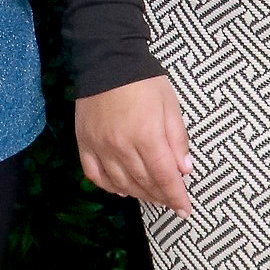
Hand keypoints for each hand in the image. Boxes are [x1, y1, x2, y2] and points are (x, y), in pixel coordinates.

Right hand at [75, 74, 193, 217]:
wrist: (108, 59)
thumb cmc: (143, 80)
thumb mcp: (170, 105)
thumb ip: (178, 139)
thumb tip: (185, 169)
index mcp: (147, 136)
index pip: (164, 177)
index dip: (176, 197)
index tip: (184, 210)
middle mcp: (122, 147)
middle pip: (144, 183)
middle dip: (161, 196)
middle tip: (171, 200)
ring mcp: (100, 147)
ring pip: (121, 183)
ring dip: (139, 194)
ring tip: (151, 196)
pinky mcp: (84, 143)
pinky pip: (95, 175)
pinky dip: (109, 186)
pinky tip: (121, 189)